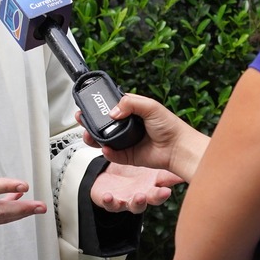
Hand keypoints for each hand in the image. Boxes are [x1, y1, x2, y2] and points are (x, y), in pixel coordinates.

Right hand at [82, 93, 208, 181]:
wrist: (178, 147)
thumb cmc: (169, 126)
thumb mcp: (150, 106)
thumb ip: (129, 103)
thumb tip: (112, 112)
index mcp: (132, 111)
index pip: (110, 107)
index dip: (99, 106)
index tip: (88, 105)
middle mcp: (127, 126)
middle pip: (103, 124)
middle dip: (90, 122)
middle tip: (82, 119)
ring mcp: (126, 141)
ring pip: (104, 139)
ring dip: (94, 138)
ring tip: (88, 135)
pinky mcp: (128, 156)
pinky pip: (113, 155)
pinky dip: (107, 152)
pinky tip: (105, 148)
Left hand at [90, 162, 181, 213]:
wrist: (108, 179)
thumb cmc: (131, 172)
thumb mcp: (147, 165)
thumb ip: (161, 162)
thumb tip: (182, 155)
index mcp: (152, 186)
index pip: (163, 189)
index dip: (167, 190)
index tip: (170, 188)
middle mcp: (142, 196)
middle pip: (153, 199)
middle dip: (158, 197)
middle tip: (163, 193)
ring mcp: (127, 200)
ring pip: (134, 205)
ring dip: (138, 202)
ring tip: (140, 197)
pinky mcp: (110, 201)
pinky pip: (109, 204)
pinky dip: (109, 201)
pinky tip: (108, 196)